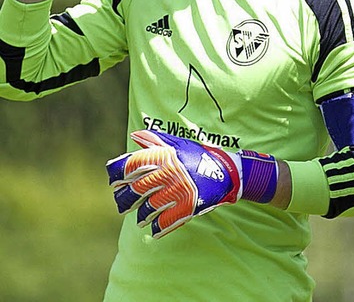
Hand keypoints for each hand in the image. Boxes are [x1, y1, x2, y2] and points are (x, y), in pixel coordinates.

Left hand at [106, 130, 241, 238]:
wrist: (226, 171)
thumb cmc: (198, 156)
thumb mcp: (178, 144)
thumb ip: (155, 140)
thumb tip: (134, 136)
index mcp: (164, 156)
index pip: (131, 165)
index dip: (117, 174)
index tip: (114, 181)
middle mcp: (169, 173)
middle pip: (136, 190)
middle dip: (125, 199)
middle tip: (123, 204)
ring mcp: (178, 191)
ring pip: (148, 208)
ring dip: (141, 215)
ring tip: (140, 218)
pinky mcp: (187, 206)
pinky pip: (164, 222)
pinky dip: (157, 227)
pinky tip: (154, 229)